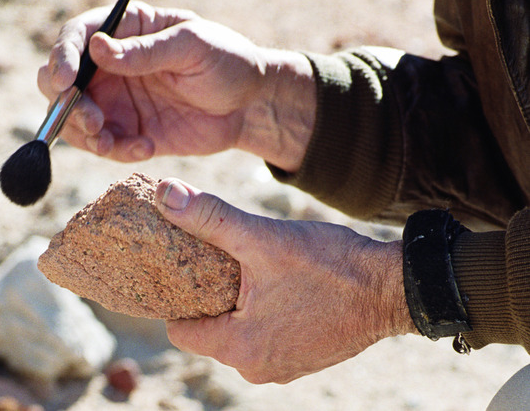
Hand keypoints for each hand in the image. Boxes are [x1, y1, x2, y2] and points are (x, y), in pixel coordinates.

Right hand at [38, 1, 315, 170]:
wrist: (250, 105)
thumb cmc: (227, 60)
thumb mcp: (192, 47)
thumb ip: (146, 52)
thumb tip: (96, 49)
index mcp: (124, 31)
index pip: (76, 37)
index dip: (62, 57)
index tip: (64, 81)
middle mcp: (110, 66)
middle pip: (58, 81)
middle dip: (65, 104)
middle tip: (93, 121)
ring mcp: (115, 101)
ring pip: (73, 119)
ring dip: (84, 135)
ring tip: (113, 143)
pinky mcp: (126, 132)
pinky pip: (103, 146)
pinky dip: (115, 151)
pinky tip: (146, 148)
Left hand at [154, 178, 416, 383]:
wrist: (395, 288)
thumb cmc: (331, 266)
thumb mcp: (262, 238)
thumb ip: (209, 218)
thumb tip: (165, 194)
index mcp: (238, 348)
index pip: (179, 330)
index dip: (176, 297)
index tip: (182, 268)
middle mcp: (256, 367)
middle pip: (208, 331)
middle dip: (207, 299)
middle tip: (214, 262)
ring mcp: (283, 367)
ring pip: (237, 334)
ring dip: (237, 306)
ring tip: (245, 271)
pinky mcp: (304, 359)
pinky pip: (265, 337)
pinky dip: (262, 315)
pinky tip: (273, 286)